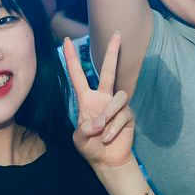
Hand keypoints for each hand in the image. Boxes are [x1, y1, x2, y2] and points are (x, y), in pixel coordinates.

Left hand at [65, 32, 134, 168]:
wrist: (107, 161)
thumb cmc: (90, 147)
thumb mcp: (79, 139)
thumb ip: (85, 129)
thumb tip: (99, 120)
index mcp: (86, 99)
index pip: (77, 75)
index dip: (71, 58)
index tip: (67, 40)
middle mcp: (103, 97)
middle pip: (108, 71)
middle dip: (112, 52)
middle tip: (117, 34)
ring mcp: (116, 105)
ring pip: (118, 98)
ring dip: (109, 116)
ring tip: (102, 133)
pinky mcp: (128, 115)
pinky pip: (122, 115)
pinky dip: (113, 128)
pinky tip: (108, 138)